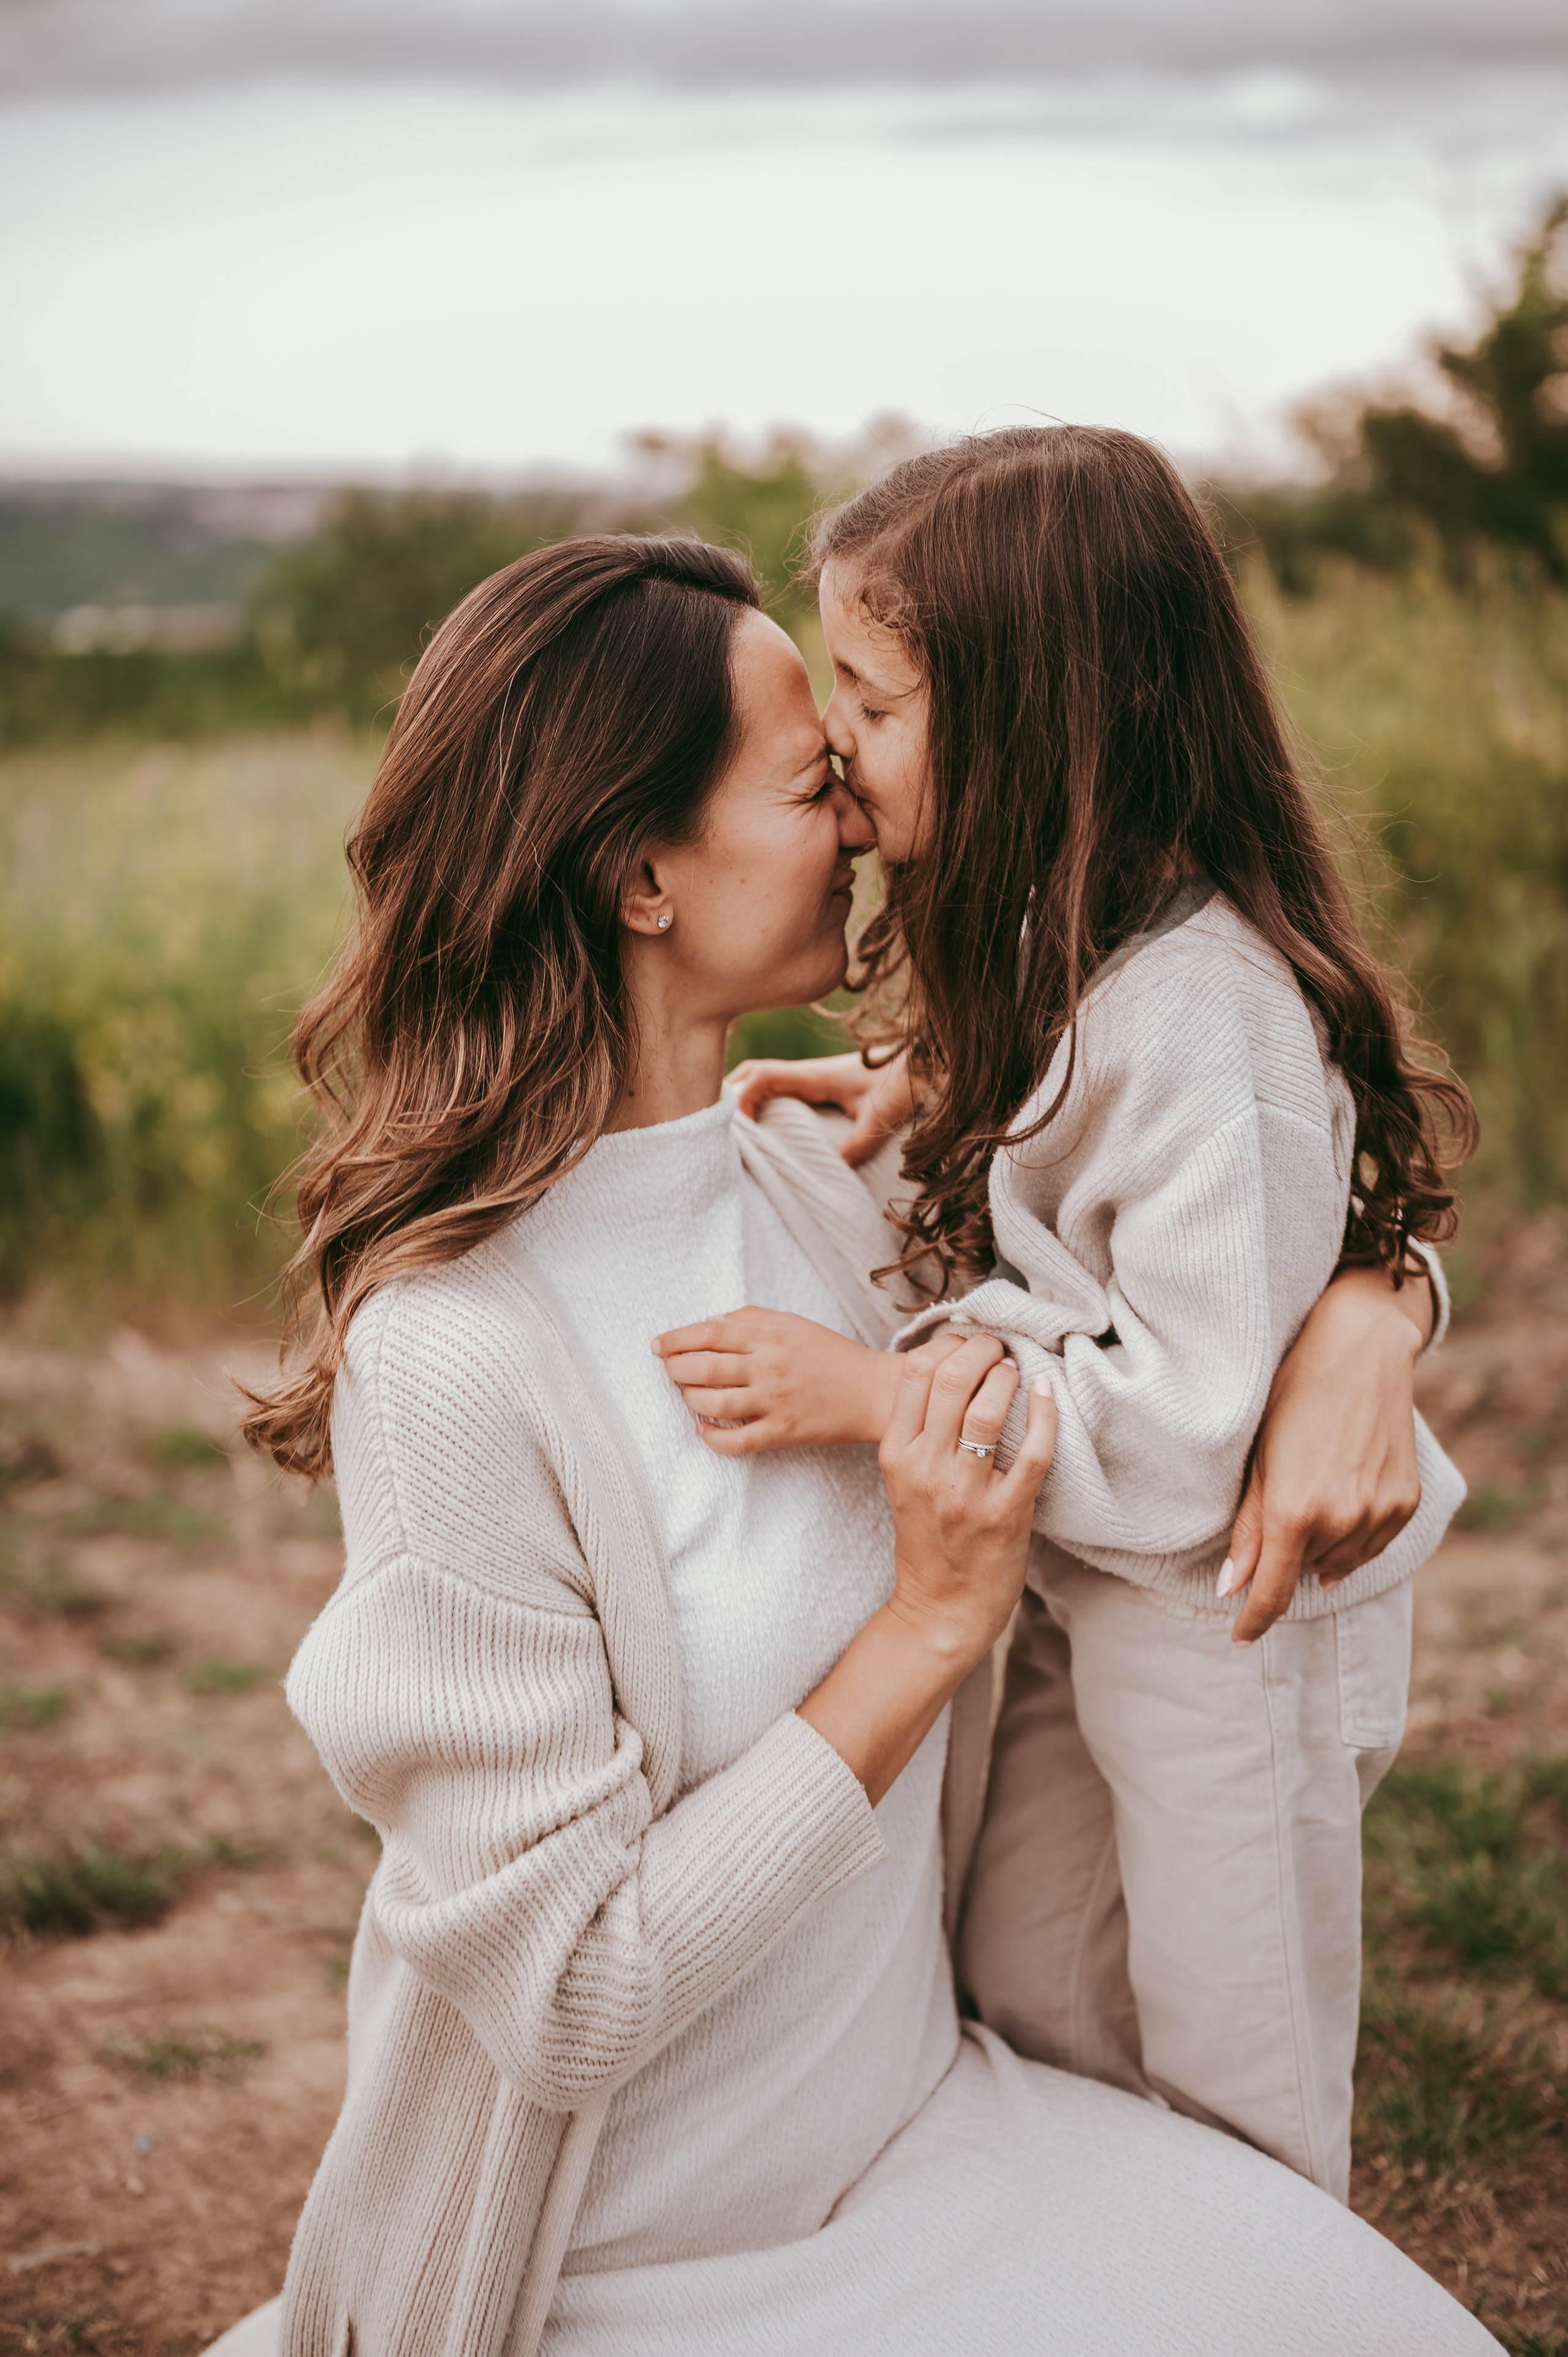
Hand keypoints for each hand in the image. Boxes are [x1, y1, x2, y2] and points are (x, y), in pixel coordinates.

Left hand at [653, 1307, 901, 1450]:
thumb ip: (751, 1318)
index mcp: (770, 1336)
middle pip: (704, 1367)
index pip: (710, 1333)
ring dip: (689, 1399)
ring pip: (714, 1403)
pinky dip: (712, 1438)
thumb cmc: (832, 1354)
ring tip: (687, 1395)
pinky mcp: (782, 1432)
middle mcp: (769, 1367)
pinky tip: (704, 1430)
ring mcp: (775, 1402)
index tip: (659, 1345)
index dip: (677, 1338)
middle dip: (676, 1369)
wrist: (873, 1391)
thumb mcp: (793, 1323)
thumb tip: (711, 1322)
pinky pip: (736, 1441)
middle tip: (669, 1370)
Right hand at [729, 1050, 915, 1166]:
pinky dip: (761, 1100)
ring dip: (743, 1096)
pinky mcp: (821, 1085)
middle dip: (729, 1095)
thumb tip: (832, 1170)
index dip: (740, 1099)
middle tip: (720, 1129)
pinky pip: (779, 1088)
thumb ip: (858, 1143)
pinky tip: (763, 1125)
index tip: (743, 1131)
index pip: (760, 1076)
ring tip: (733, 1129)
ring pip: (762, 1078)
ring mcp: (812, 1077)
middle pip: (751, 1073)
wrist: (927, 1061)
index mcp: (813, 1075)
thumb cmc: (905, 1084)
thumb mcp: (881, 1117)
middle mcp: (807, 1073)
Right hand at [796, 1336, 1056, 1805]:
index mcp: (896, 1455)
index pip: (914, 1375)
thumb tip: (946, 1370)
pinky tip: (1047, 1394)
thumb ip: (918, 1432)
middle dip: (981, 1350)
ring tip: (1016, 1370)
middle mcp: (926, 1469)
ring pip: (989, 1410)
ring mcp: (966, 1493)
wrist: (939, 1609)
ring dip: (1009, 1377)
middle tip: (998, 1348)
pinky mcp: (1006, 1514)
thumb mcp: (904, 1480)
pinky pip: (1033, 1452)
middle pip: (952, 1381)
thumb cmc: (927, 1540)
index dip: (946, 1345)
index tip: (966, 1342)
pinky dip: (1045, 1415)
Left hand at [1222, 1266, 1425, 1644]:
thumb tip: (1230, 1587)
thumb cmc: (1290, 1394)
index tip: (1240, 1636)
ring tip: (1307, 1514)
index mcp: (1293, 1511)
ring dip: (1318, 1555)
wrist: (1359, 1350)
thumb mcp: (1255, 1459)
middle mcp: (1341, 1520)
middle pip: (1304, 1575)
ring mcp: (1379, 1513)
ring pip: (1340, 1565)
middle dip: (1284, 1567)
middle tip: (1272, 1529)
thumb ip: (1246, 1529)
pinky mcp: (1406, 1502)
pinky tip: (1340, 1514)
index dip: (1253, 1620)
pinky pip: (1373, 1545)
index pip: (1271, 1591)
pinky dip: (1352, 1542)